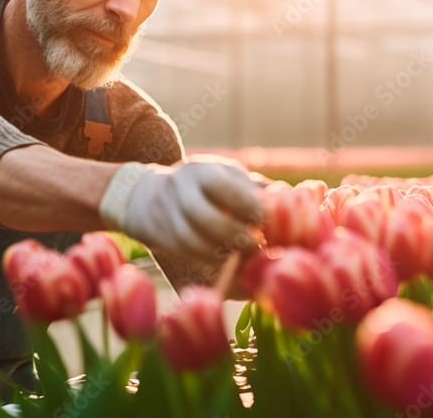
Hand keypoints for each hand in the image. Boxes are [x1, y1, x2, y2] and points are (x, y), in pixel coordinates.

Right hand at [99, 161, 262, 260]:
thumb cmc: (202, 185)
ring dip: (220, 253)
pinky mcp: (161, 236)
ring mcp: (167, 214)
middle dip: (232, 234)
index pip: (221, 186)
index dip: (245, 205)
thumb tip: (287, 197)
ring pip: (191, 239)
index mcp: (201, 170)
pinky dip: (208, 260)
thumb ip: (254, 188)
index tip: (263, 220)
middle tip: (255, 245)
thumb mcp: (225, 176)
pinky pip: (186, 252)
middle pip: (203, 215)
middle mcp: (180, 189)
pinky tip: (226, 261)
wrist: (145, 196)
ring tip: (243, 257)